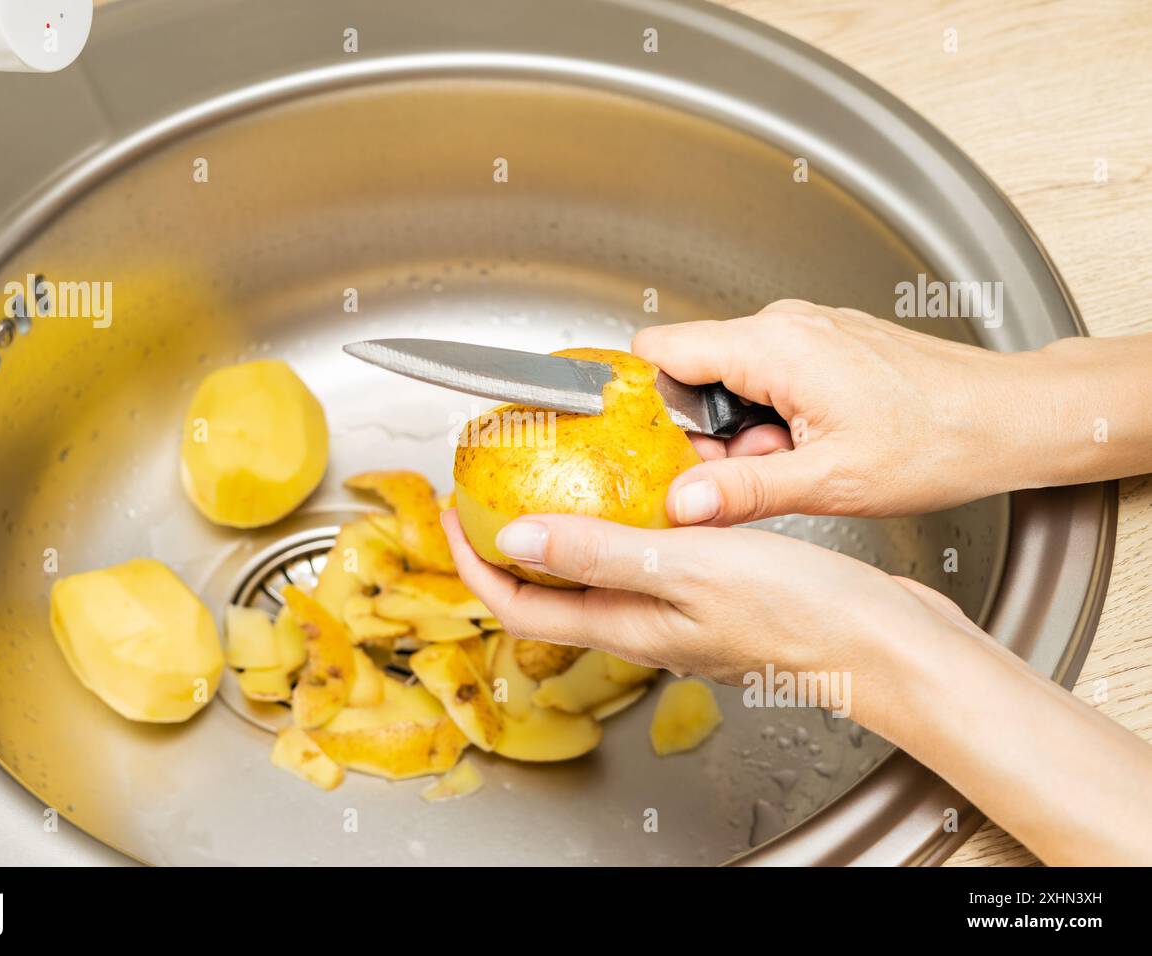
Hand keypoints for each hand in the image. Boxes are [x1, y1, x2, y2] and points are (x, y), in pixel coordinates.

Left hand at [443, 509, 1151, 864]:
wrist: (883, 639)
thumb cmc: (800, 610)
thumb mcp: (687, 567)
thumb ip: (599, 553)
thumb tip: (513, 542)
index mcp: (628, 627)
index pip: (522, 606)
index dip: (475, 565)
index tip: (452, 513)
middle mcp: (647, 628)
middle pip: (551, 594)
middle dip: (509, 547)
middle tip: (491, 490)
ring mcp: (681, 617)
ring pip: (599, 577)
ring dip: (564, 534)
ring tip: (554, 481)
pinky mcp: (718, 600)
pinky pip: (648, 563)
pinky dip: (624, 529)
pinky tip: (645, 495)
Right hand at [634, 300, 1031, 526]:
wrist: (1008, 418)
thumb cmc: (937, 442)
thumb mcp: (829, 481)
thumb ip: (742, 491)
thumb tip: (680, 505)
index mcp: (773, 346)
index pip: (660, 351)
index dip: (640, 401)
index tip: (638, 445)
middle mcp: (784, 325)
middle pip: (692, 371)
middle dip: (702, 430)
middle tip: (743, 475)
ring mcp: (806, 330)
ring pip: (731, 379)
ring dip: (741, 431)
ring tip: (792, 465)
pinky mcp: (823, 344)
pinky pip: (766, 377)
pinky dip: (770, 419)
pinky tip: (809, 450)